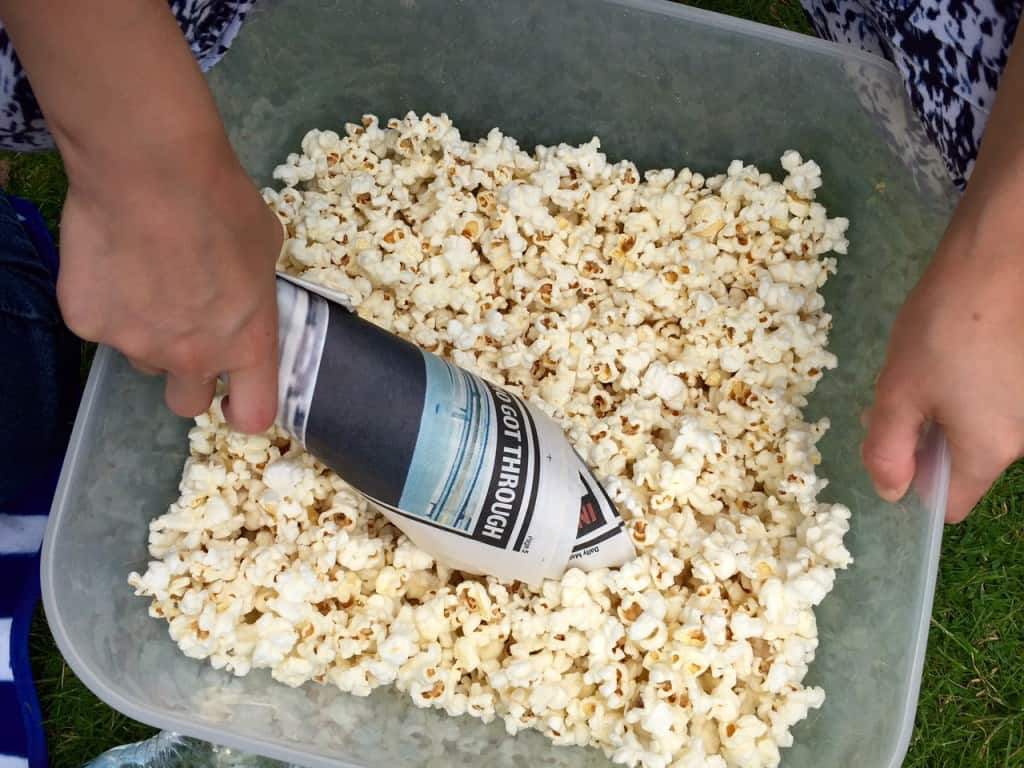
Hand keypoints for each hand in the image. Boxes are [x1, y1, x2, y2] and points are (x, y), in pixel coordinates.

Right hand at [56, 133, 282, 432]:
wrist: (150, 168)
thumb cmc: (222, 202)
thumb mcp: (265, 251)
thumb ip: (254, 293)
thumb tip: (243, 296)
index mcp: (246, 344)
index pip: (254, 415)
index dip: (245, 410)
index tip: (236, 398)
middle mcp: (192, 358)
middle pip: (187, 403)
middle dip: (190, 379)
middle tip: (187, 333)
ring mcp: (134, 344)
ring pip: (143, 357)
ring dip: (149, 333)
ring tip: (148, 277)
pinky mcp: (87, 322)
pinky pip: (101, 323)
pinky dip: (107, 301)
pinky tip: (114, 259)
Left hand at [862, 193, 1023, 521]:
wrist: (1000, 258)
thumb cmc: (944, 327)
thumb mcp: (898, 390)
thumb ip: (888, 448)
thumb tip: (891, 493)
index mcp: (990, 450)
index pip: (951, 503)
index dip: (916, 486)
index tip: (893, 450)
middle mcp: (1022, 437)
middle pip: (964, 463)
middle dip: (924, 441)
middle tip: (896, 399)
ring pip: (978, 429)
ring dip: (945, 411)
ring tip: (924, 367)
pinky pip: (996, 400)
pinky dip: (970, 388)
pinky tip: (952, 353)